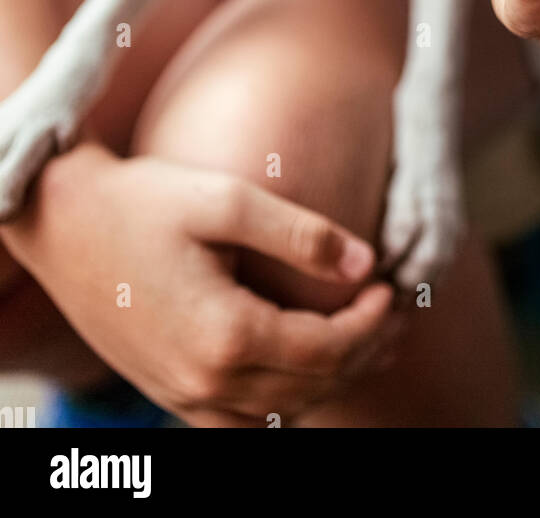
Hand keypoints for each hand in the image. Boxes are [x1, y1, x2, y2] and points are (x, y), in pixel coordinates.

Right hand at [6, 144, 402, 426]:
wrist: (63, 222)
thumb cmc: (143, 201)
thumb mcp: (227, 201)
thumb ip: (301, 234)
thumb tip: (365, 262)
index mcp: (225, 335)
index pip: (327, 350)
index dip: (371, 322)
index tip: (391, 285)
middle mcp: (204, 381)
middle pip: (311, 387)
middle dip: (363, 350)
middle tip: (394, 310)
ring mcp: (182, 395)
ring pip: (282, 412)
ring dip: (330, 378)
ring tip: (365, 336)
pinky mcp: (167, 390)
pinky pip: (242, 420)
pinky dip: (285, 398)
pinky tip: (305, 362)